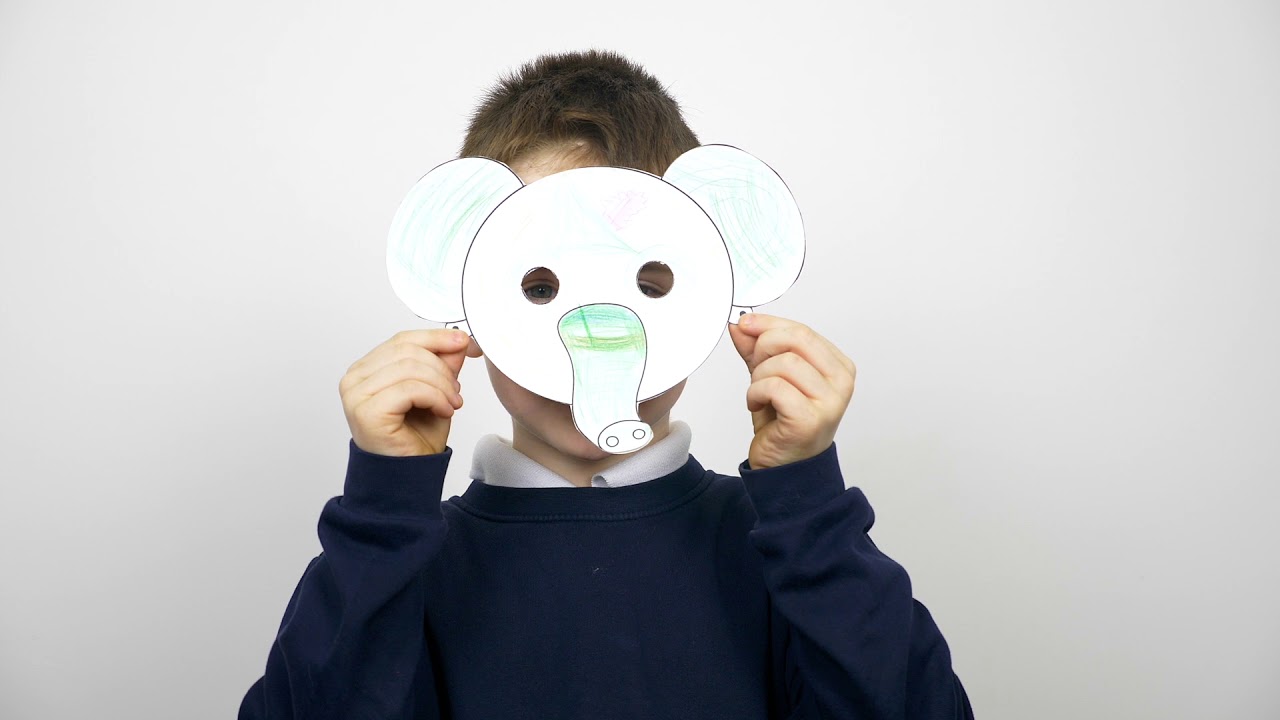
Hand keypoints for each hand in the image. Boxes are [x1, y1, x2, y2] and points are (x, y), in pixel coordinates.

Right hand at [339, 329, 480, 456]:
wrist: (408, 476)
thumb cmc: (415, 437)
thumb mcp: (436, 391)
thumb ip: (442, 364)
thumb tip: (458, 338)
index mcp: (367, 369)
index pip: (402, 340)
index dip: (436, 338)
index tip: (463, 342)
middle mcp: (355, 378)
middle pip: (407, 351)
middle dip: (441, 368)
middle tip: (456, 390)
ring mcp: (357, 394)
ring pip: (410, 368)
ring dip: (441, 385)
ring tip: (452, 404)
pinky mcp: (367, 410)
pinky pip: (409, 389)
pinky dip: (435, 397)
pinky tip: (444, 411)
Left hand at [728, 314, 856, 468]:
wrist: (784, 466)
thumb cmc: (782, 422)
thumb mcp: (769, 376)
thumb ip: (757, 349)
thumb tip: (741, 323)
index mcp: (838, 366)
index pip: (802, 331)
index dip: (769, 324)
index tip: (745, 324)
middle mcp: (841, 382)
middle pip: (797, 339)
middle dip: (764, 347)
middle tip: (754, 367)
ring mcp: (830, 401)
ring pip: (784, 363)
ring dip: (759, 377)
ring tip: (758, 394)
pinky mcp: (810, 419)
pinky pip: (775, 387)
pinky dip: (757, 393)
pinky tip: (757, 405)